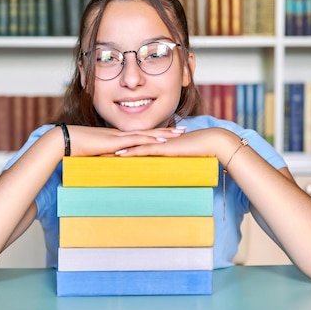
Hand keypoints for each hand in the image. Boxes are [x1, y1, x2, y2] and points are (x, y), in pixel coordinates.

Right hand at [65, 125, 186, 156]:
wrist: (66, 140)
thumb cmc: (77, 148)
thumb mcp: (96, 154)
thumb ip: (106, 158)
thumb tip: (112, 166)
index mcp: (119, 137)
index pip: (142, 134)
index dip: (157, 133)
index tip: (170, 134)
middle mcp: (122, 134)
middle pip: (149, 132)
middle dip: (167, 131)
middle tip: (183, 130)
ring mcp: (120, 136)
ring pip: (147, 134)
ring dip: (164, 134)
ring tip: (179, 134)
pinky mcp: (117, 141)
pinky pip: (137, 141)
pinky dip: (151, 141)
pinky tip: (162, 143)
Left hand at [112, 128, 235, 160]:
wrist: (213, 143)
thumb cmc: (201, 150)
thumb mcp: (182, 156)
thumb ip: (173, 160)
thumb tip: (167, 168)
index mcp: (158, 142)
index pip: (136, 143)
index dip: (120, 146)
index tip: (106, 149)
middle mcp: (156, 141)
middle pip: (130, 142)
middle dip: (113, 146)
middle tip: (96, 149)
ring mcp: (159, 143)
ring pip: (133, 145)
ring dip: (117, 149)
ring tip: (101, 152)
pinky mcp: (165, 148)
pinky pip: (145, 150)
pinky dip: (132, 153)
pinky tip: (120, 155)